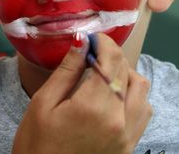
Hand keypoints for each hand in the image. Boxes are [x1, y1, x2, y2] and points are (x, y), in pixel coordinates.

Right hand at [12, 33, 151, 153]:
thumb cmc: (36, 145)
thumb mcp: (43, 104)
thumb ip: (66, 71)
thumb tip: (81, 40)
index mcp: (93, 107)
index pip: (111, 59)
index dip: (103, 41)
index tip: (91, 37)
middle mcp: (118, 120)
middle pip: (126, 70)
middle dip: (111, 53)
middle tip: (92, 51)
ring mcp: (127, 135)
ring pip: (141, 88)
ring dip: (125, 72)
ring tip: (104, 72)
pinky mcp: (129, 146)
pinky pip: (143, 110)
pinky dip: (134, 94)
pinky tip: (114, 95)